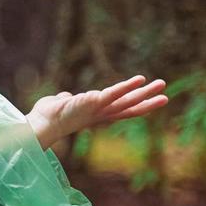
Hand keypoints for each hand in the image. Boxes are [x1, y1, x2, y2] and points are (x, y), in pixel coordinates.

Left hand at [26, 75, 168, 147]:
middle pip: (128, 107)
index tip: (152, 101)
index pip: (120, 110)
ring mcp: (97, 109)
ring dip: (143, 92)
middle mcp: (99, 114)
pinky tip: (138, 80)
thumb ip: (69, 99)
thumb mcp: (62, 104)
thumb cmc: (48, 116)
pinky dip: (124, 88)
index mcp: (95, 114)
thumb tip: (67, 97)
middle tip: (166, 96)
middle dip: (147, 101)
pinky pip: (111, 94)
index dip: (136, 105)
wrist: (39, 125)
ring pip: (125, 101)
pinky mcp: (91, 103)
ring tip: (160, 84)